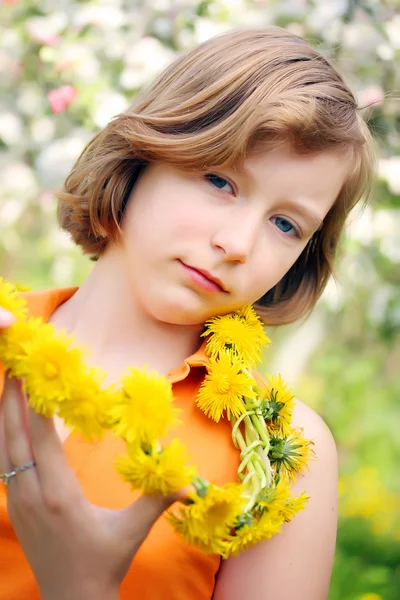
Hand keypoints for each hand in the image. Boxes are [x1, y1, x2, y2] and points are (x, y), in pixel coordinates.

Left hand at [0, 308, 180, 599]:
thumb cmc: (104, 563)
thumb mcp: (131, 531)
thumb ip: (158, 501)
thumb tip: (191, 484)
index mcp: (60, 496)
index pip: (41, 441)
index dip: (33, 407)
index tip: (30, 378)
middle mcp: (32, 496)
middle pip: (14, 440)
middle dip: (9, 402)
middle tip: (11, 369)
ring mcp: (18, 504)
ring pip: (3, 452)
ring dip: (4, 418)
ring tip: (5, 388)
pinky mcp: (15, 509)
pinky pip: (3, 467)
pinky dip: (4, 441)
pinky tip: (7, 428)